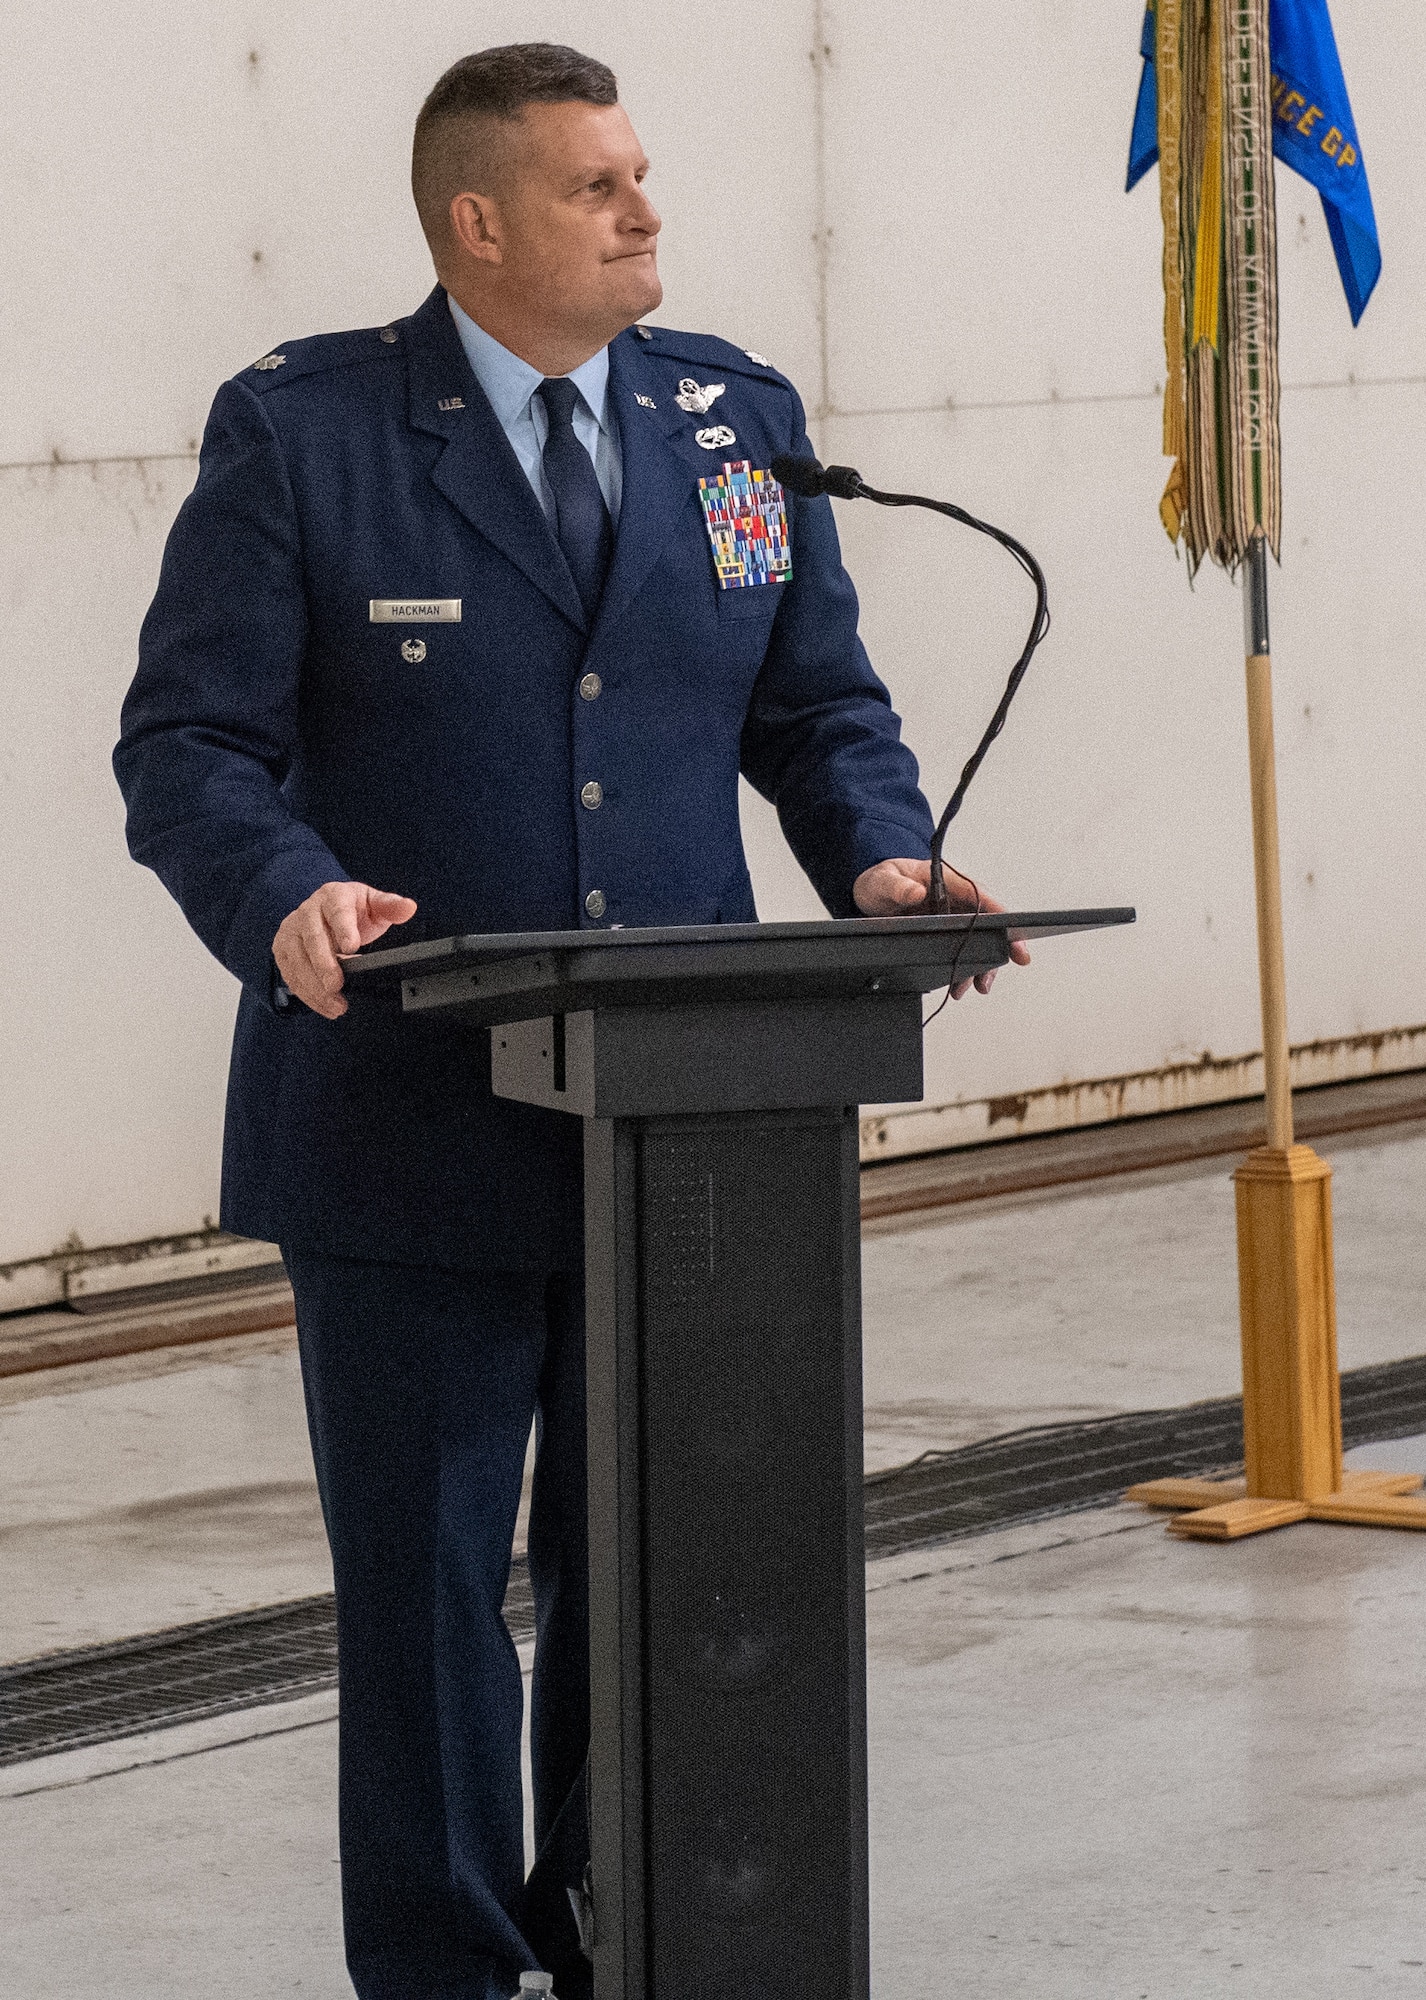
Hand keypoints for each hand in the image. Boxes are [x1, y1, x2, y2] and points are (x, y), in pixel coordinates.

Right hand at [273, 882, 417, 1019]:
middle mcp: (308, 910)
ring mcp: (292, 930)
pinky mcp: (283, 948)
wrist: (327, 912)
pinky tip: (323, 1004)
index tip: (352, 947)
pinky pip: (290, 973)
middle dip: (324, 964)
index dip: (344, 928)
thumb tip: (408, 907)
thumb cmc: (353, 910)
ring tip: (335, 1004)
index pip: (337, 910)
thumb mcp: (374, 904)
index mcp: (333, 896)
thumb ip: (391, 907)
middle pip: (312, 937)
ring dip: (314, 985)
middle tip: (336, 985)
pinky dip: (306, 992)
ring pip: (297, 958)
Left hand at [851, 858, 1030, 998]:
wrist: (871, 894)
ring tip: (974, 987)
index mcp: (947, 881)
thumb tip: (915, 892)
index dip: (1002, 916)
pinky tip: (960, 984)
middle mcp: (955, 900)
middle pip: (987, 925)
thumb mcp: (883, 880)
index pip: (981, 896)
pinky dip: (963, 969)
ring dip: (980, 966)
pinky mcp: (944, 935)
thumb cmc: (882, 880)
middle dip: (997, 950)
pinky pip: (961, 952)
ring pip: (977, 943)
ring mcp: (952, 919)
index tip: (1014, 935)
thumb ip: (898, 886)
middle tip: (993, 973)